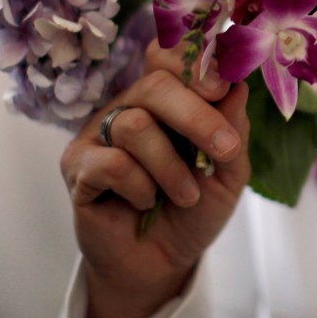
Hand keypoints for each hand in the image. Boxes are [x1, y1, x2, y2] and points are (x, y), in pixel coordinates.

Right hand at [60, 40, 250, 317]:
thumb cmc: (195, 207)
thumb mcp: (228, 171)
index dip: (194, 63)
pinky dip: (139, 186)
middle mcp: (129, 106)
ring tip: (185, 195)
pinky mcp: (78, 167)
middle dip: (197, 116)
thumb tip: (238, 85)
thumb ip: (233, 130)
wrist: (163, 261)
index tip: (223, 87)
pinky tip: (145, 201)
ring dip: (170, 166)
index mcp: (167, 98)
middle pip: (155, 84)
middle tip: (224, 150)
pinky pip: (110, 163)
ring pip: (134, 125)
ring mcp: (99, 133)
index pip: (169, 56)